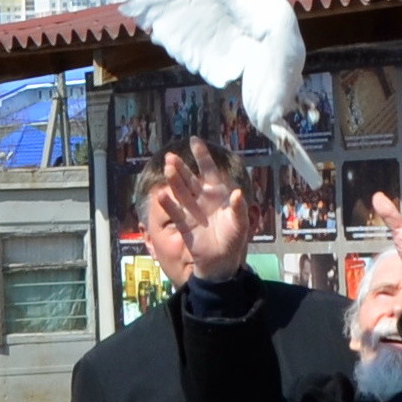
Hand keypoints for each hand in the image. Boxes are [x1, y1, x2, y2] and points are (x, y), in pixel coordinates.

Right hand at [159, 136, 248, 281]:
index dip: (202, 155)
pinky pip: (175, 212)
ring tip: (168, 168)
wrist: (222, 261)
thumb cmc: (233, 238)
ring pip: (181, 192)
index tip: (194, 140)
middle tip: (171, 156)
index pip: (209, 170)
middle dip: (182, 168)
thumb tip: (238, 192)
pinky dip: (169, 204)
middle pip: (190, 179)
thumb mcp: (240, 223)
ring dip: (175, 181)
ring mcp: (193, 211)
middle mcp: (203, 199)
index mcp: (217, 194)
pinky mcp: (185, 225)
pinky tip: (161, 194)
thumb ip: (239, 208)